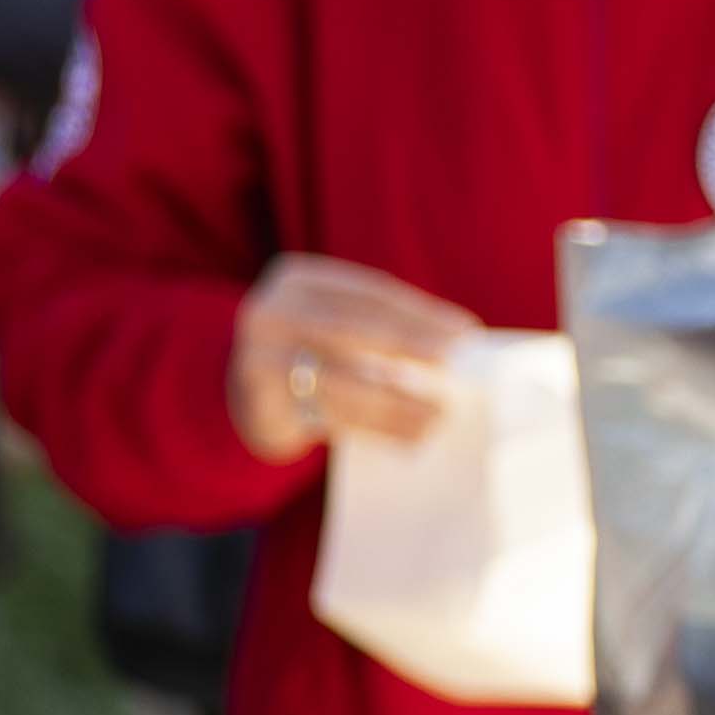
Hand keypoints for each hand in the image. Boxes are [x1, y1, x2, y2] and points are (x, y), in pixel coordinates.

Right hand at [232, 256, 472, 461]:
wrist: (249, 395)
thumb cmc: (316, 351)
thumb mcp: (337, 324)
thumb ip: (382, 327)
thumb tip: (461, 347)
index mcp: (299, 279)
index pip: (370, 293)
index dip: (420, 312)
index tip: (465, 331)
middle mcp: (271, 312)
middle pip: (350, 327)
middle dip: (407, 342)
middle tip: (452, 360)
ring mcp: (257, 357)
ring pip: (339, 379)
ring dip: (396, 400)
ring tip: (439, 414)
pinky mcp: (259, 404)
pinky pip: (328, 416)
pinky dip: (376, 426)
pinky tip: (411, 435)